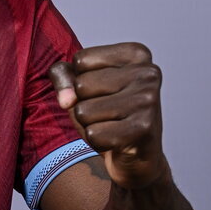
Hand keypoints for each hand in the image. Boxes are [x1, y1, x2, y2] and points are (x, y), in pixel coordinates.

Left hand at [48, 43, 165, 189]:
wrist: (135, 155)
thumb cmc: (105, 112)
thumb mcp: (80, 86)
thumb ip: (62, 75)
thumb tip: (66, 100)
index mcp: (136, 53)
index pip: (81, 60)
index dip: (80, 80)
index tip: (104, 91)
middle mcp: (148, 73)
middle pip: (81, 85)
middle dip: (84, 104)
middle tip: (107, 112)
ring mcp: (148, 100)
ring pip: (84, 111)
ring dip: (89, 124)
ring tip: (111, 125)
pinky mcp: (144, 128)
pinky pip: (93, 135)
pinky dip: (97, 142)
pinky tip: (115, 140)